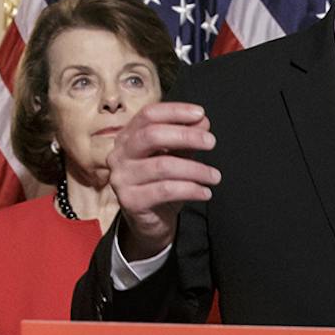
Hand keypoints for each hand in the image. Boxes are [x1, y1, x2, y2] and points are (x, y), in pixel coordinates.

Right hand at [106, 101, 219, 258]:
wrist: (150, 223)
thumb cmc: (161, 184)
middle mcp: (119, 155)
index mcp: (127, 137)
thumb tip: (202, 122)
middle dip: (186, 136)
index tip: (201, 114)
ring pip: (163, 165)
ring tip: (214, 176)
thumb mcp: (175, 157)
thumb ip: (186, 139)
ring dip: (195, 169)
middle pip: (151, 135)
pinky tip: (205, 192)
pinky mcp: (130, 201)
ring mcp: (122, 178)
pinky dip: (190, 189)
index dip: (175, 111)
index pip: (149, 115)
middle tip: (211, 143)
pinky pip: (165, 190)